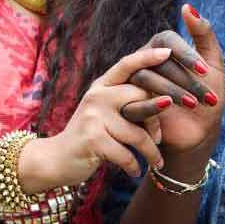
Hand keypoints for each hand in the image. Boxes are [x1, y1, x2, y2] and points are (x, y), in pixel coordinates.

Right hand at [20, 47, 173, 190]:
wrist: (55, 159)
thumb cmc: (91, 136)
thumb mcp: (105, 113)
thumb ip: (128, 103)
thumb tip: (168, 100)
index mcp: (101, 86)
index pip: (127, 65)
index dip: (148, 57)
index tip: (169, 51)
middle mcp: (97, 96)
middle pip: (141, 98)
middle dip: (156, 122)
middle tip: (160, 140)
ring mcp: (94, 117)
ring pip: (138, 133)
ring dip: (151, 152)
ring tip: (158, 163)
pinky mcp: (94, 139)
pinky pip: (127, 154)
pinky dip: (135, 166)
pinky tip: (136, 172)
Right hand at [126, 5, 224, 156]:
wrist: (198, 134)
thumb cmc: (207, 97)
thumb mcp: (212, 64)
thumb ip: (203, 34)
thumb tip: (187, 6)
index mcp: (162, 47)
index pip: (167, 40)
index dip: (185, 54)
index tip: (203, 70)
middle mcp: (144, 61)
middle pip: (157, 61)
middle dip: (184, 79)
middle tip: (206, 96)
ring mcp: (133, 84)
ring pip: (144, 80)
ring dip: (172, 92)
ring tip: (193, 105)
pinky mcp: (128, 106)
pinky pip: (133, 102)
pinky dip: (154, 107)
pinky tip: (171, 113)